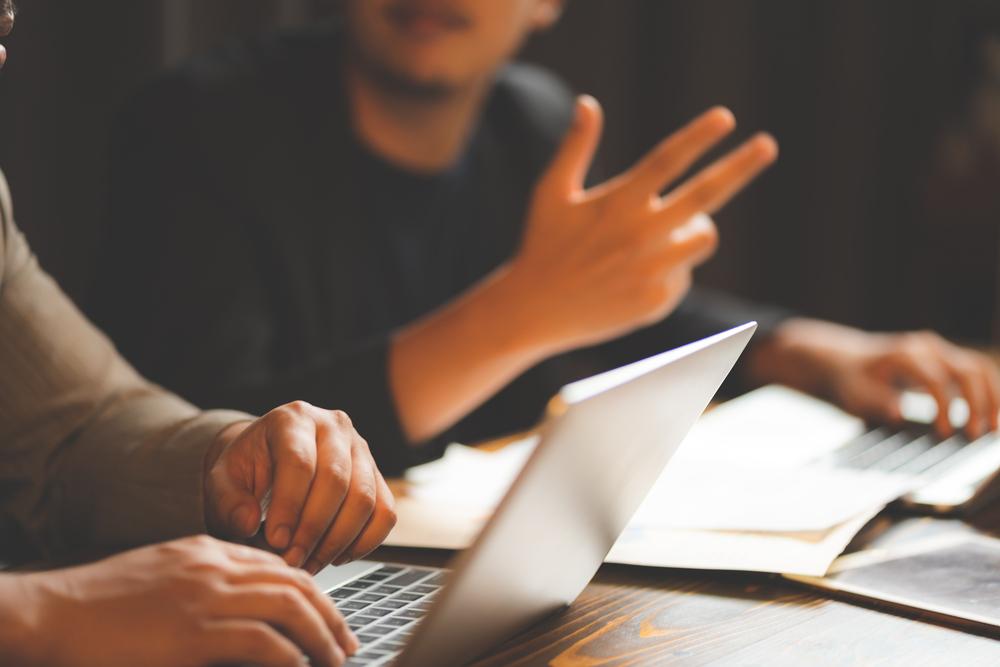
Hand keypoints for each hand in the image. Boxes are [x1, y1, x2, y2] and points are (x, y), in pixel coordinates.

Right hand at [3, 535, 356, 666]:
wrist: (56, 611)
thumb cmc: (102, 601)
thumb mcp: (164, 572)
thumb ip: (205, 579)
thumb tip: (242, 605)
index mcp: (207, 550)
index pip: (278, 564)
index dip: (311, 590)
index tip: (326, 612)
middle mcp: (215, 567)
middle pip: (295, 582)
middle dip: (329, 613)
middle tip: (345, 640)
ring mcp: (206, 597)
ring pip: (289, 607)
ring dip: (320, 635)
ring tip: (335, 657)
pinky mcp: (195, 634)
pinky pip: (262, 641)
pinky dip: (289, 655)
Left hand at [205, 401, 396, 573]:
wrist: (270, 460)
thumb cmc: (246, 471)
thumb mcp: (222, 481)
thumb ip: (227, 501)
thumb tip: (249, 522)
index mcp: (293, 419)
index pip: (299, 462)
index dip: (290, 506)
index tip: (276, 541)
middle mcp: (334, 426)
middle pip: (337, 480)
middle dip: (314, 529)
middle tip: (293, 560)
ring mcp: (361, 448)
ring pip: (365, 499)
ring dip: (339, 540)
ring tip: (310, 562)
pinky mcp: (377, 474)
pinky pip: (385, 512)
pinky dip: (365, 542)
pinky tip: (336, 555)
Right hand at [504, 96, 777, 356]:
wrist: (535, 311)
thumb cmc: (543, 244)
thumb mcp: (550, 192)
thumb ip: (574, 147)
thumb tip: (588, 103)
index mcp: (617, 203)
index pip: (667, 160)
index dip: (699, 137)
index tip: (726, 117)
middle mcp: (639, 234)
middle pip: (705, 194)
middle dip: (740, 165)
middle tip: (768, 144)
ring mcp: (652, 269)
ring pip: (704, 236)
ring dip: (696, 226)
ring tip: (672, 229)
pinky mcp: (657, 300)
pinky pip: (684, 275)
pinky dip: (670, 268)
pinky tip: (636, 274)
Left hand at [750, 319, 999, 437]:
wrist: (844, 362)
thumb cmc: (851, 381)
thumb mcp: (854, 394)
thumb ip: (876, 402)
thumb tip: (898, 413)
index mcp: (904, 355)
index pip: (936, 379)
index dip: (945, 407)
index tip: (945, 434)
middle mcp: (926, 348)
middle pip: (966, 370)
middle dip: (977, 403)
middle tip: (976, 435)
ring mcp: (938, 350)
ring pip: (978, 368)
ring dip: (991, 397)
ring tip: (993, 429)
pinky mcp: (945, 358)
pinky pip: (975, 371)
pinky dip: (988, 392)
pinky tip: (991, 416)